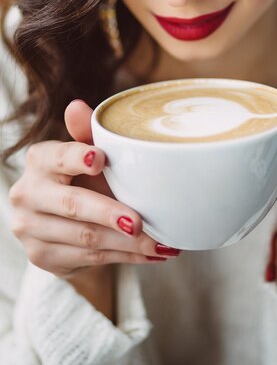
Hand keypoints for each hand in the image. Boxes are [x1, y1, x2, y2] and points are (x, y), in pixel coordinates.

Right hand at [9, 100, 179, 277]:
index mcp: (39, 160)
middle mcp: (27, 194)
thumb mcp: (88, 152)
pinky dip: (126, 257)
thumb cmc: (81, 176)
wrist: (60, 220)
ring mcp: (31, 229)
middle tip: (139, 221)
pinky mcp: (43, 257)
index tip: (101, 160)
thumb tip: (77, 106)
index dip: (79, 158)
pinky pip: (91, 258)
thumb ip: (87, 132)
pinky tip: (151, 254)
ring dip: (128, 243)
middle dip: (110, 214)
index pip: (59, 157)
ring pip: (86, 238)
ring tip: (162, 242)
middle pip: (73, 205)